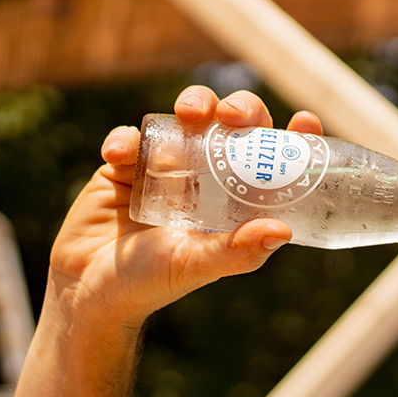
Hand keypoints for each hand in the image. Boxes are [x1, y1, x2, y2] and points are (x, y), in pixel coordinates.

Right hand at [48, 86, 323, 328]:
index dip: (291, 138)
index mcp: (233, 198)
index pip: (271, 159)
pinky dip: (127, 139)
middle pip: (233, 124)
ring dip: (194, 103)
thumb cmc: (151, 283)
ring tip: (189, 114)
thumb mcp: (196, 266)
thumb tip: (282, 231)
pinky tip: (120, 156)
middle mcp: (205, 175)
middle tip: (233, 115)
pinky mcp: (124, 165)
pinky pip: (130, 138)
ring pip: (188, 116)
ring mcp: (165, 165)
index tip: (306, 123)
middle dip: (240, 108)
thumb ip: (235, 251)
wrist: (90, 292)